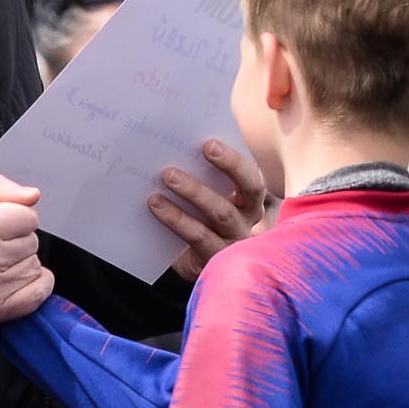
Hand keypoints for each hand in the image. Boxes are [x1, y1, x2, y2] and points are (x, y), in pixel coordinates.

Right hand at [0, 199, 50, 332]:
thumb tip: (32, 195)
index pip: (28, 217)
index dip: (15, 219)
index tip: (3, 226)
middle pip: (31, 242)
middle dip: (15, 242)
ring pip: (34, 266)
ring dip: (20, 264)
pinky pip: (38, 292)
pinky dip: (34, 285)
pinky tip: (16, 280)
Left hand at [151, 139, 267, 280]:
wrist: (188, 264)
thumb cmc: (199, 220)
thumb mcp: (206, 197)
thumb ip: (202, 174)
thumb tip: (180, 143)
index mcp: (249, 198)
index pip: (252, 175)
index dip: (235, 159)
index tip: (210, 143)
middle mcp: (249, 218)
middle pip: (250, 189)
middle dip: (229, 166)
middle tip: (203, 148)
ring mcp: (235, 239)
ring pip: (222, 213)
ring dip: (195, 191)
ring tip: (168, 176)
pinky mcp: (216, 257)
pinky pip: (198, 236)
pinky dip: (176, 219)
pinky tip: (156, 205)